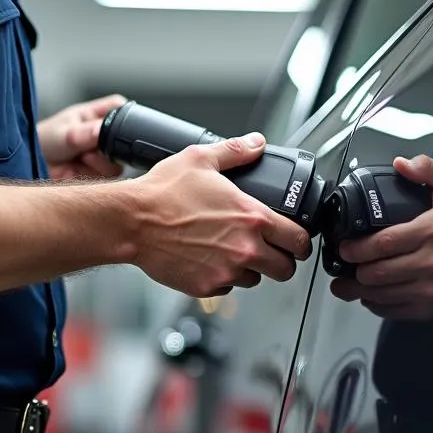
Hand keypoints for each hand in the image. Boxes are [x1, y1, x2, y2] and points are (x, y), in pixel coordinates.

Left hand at [38, 94, 126, 179]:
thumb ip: (84, 133)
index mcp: (96, 116)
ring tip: (81, 158)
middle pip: (124, 140)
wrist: (33, 166)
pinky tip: (78, 170)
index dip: (124, 116)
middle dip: (107, 147)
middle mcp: (103, 136)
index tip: (114, 127)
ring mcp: (103, 156)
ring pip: (117, 163)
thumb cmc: (44, 141)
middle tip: (89, 147)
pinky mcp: (100, 175)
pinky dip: (93, 176)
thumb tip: (101, 131)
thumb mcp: (64, 132)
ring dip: (99, 163)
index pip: (120, 108)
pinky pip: (107, 179)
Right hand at [132, 133, 312, 297]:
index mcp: (252, 218)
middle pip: (286, 270)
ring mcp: (227, 272)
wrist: (132, 222)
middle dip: (281, 261)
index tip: (296, 242)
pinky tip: (209, 260)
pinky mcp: (207, 287)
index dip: (301, 242)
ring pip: (256, 280)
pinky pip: (227, 288)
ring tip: (231, 251)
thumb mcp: (201, 159)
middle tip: (270, 252)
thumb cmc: (162, 193)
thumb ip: (235, 151)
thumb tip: (256, 143)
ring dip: (250, 269)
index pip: (299, 241)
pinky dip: (223, 278)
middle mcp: (245, 249)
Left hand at [330, 154, 432, 319]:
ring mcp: (431, 288)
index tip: (344, 248)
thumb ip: (426, 169)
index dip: (358, 249)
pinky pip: (395, 311)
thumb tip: (400, 163)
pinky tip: (369, 295)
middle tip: (341, 266)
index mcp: (431, 231)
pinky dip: (377, 305)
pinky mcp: (431, 305)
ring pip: (383, 295)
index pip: (385, 244)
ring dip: (359, 290)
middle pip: (378, 274)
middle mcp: (431, 262)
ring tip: (345, 284)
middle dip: (353, 272)